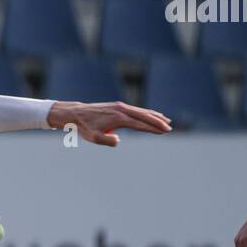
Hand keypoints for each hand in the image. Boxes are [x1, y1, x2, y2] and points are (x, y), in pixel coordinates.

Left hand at [47, 101, 171, 146]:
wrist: (77, 114)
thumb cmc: (85, 128)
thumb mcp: (94, 138)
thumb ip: (108, 140)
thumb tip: (118, 140)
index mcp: (119, 118)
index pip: (140, 124)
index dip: (153, 128)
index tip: (164, 131)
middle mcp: (122, 110)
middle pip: (144, 116)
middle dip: (158, 122)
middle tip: (169, 128)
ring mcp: (120, 106)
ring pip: (142, 111)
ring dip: (155, 116)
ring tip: (167, 121)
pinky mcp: (118, 105)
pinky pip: (136, 109)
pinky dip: (146, 112)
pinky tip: (152, 115)